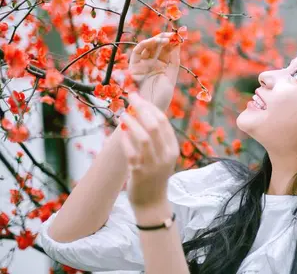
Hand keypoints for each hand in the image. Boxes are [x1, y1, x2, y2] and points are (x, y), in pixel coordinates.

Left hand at [119, 93, 179, 207]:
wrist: (152, 203)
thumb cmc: (154, 176)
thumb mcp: (162, 156)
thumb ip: (156, 138)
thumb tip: (141, 113)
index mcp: (173, 148)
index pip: (163, 121)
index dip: (149, 107)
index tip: (138, 97)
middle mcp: (166, 155)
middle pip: (155, 125)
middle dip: (141, 109)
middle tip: (130, 99)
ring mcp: (154, 165)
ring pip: (144, 138)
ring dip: (132, 123)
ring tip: (122, 115)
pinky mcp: (140, 173)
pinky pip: (131, 153)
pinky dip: (125, 141)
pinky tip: (120, 133)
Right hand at [129, 33, 180, 110]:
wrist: (150, 108)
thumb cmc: (162, 96)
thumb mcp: (171, 76)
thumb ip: (174, 61)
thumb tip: (177, 44)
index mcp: (162, 66)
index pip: (167, 50)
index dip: (172, 42)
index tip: (179, 36)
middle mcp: (152, 63)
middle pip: (158, 46)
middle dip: (165, 39)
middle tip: (172, 34)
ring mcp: (142, 64)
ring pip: (148, 47)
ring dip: (156, 40)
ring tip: (166, 39)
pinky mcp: (133, 66)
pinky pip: (137, 51)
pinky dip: (145, 44)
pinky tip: (155, 41)